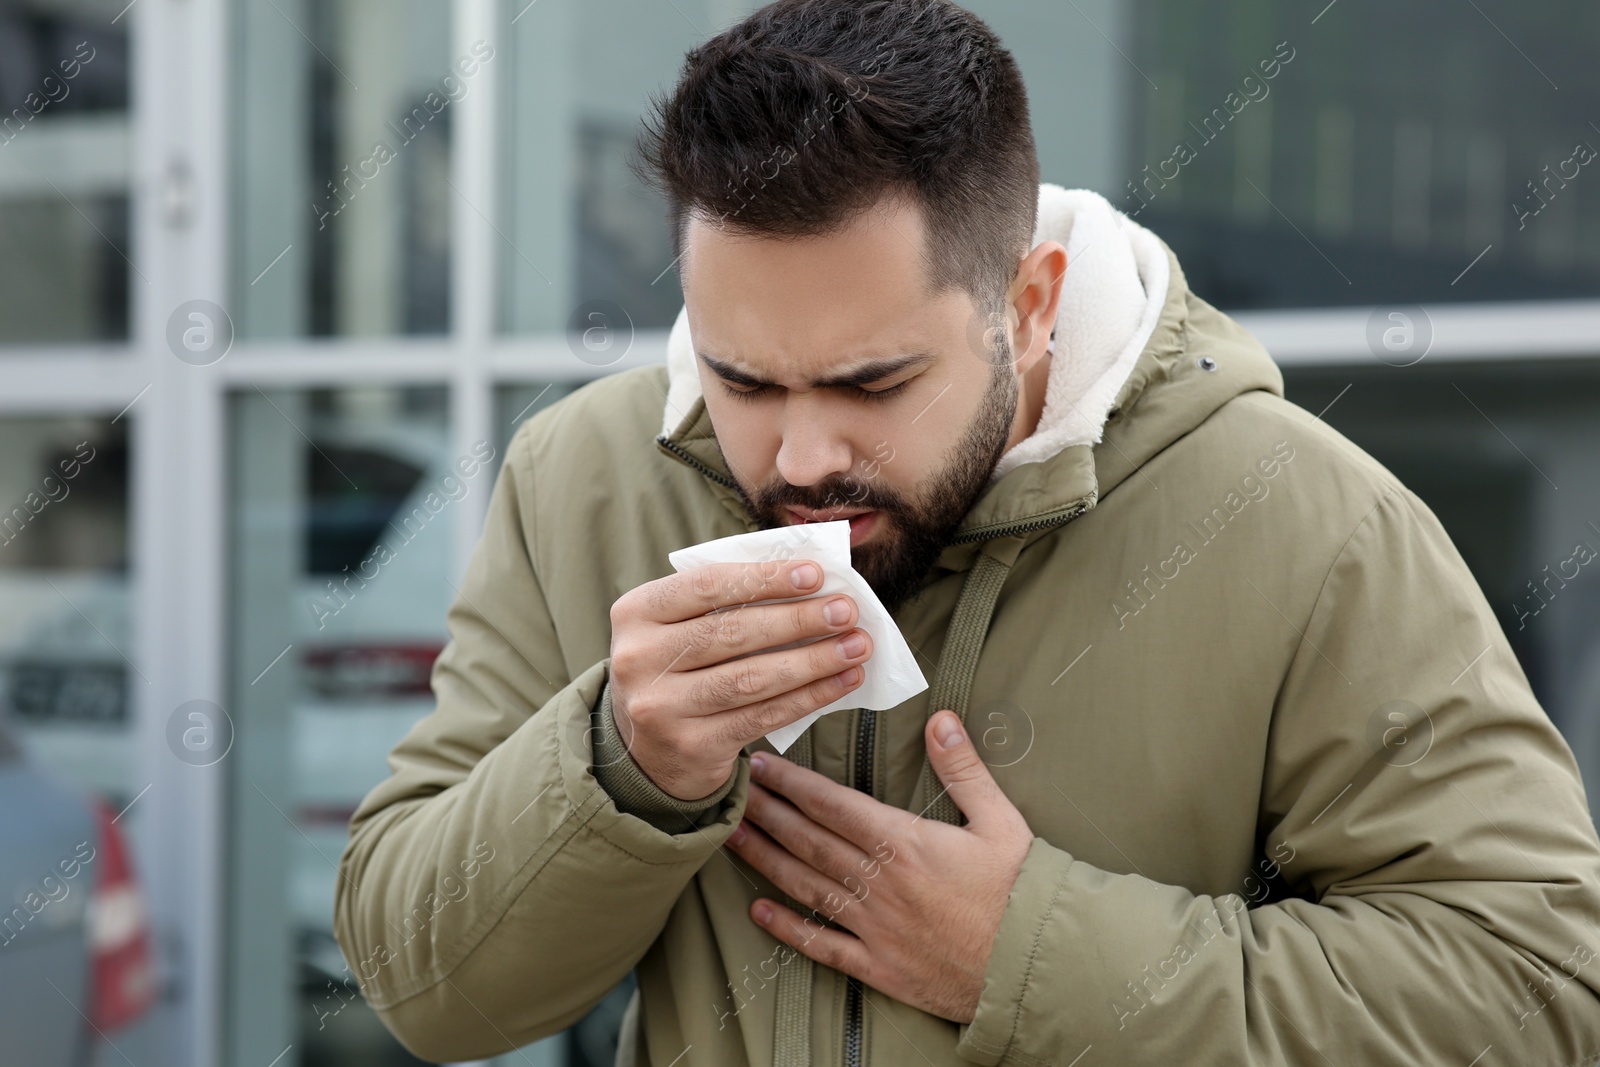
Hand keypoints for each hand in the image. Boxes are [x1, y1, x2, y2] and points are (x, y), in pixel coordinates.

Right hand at [607, 559, 873, 799]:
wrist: (647, 748)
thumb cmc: (678, 667)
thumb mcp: (679, 626)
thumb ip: (728, 601)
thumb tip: (812, 581)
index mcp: (635, 612)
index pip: (706, 586)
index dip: (765, 578)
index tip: (816, 574)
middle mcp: (638, 659)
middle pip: (733, 632)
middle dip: (798, 619)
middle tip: (847, 610)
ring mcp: (661, 707)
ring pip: (752, 678)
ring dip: (813, 660)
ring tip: (856, 645)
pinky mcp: (691, 745)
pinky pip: (762, 716)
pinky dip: (810, 697)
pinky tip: (843, 681)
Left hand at [726, 709, 1033, 1022]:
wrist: (1039, 965)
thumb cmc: (1023, 891)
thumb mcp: (1001, 819)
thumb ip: (964, 768)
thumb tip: (941, 719)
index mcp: (906, 843)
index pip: (833, 805)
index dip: (791, 783)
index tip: (762, 765)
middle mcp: (881, 883)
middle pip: (808, 840)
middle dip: (766, 812)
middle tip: (731, 792)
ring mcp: (875, 927)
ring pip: (805, 885)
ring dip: (764, 859)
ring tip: (731, 837)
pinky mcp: (879, 966)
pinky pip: (823, 945)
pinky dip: (788, 928)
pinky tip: (759, 911)